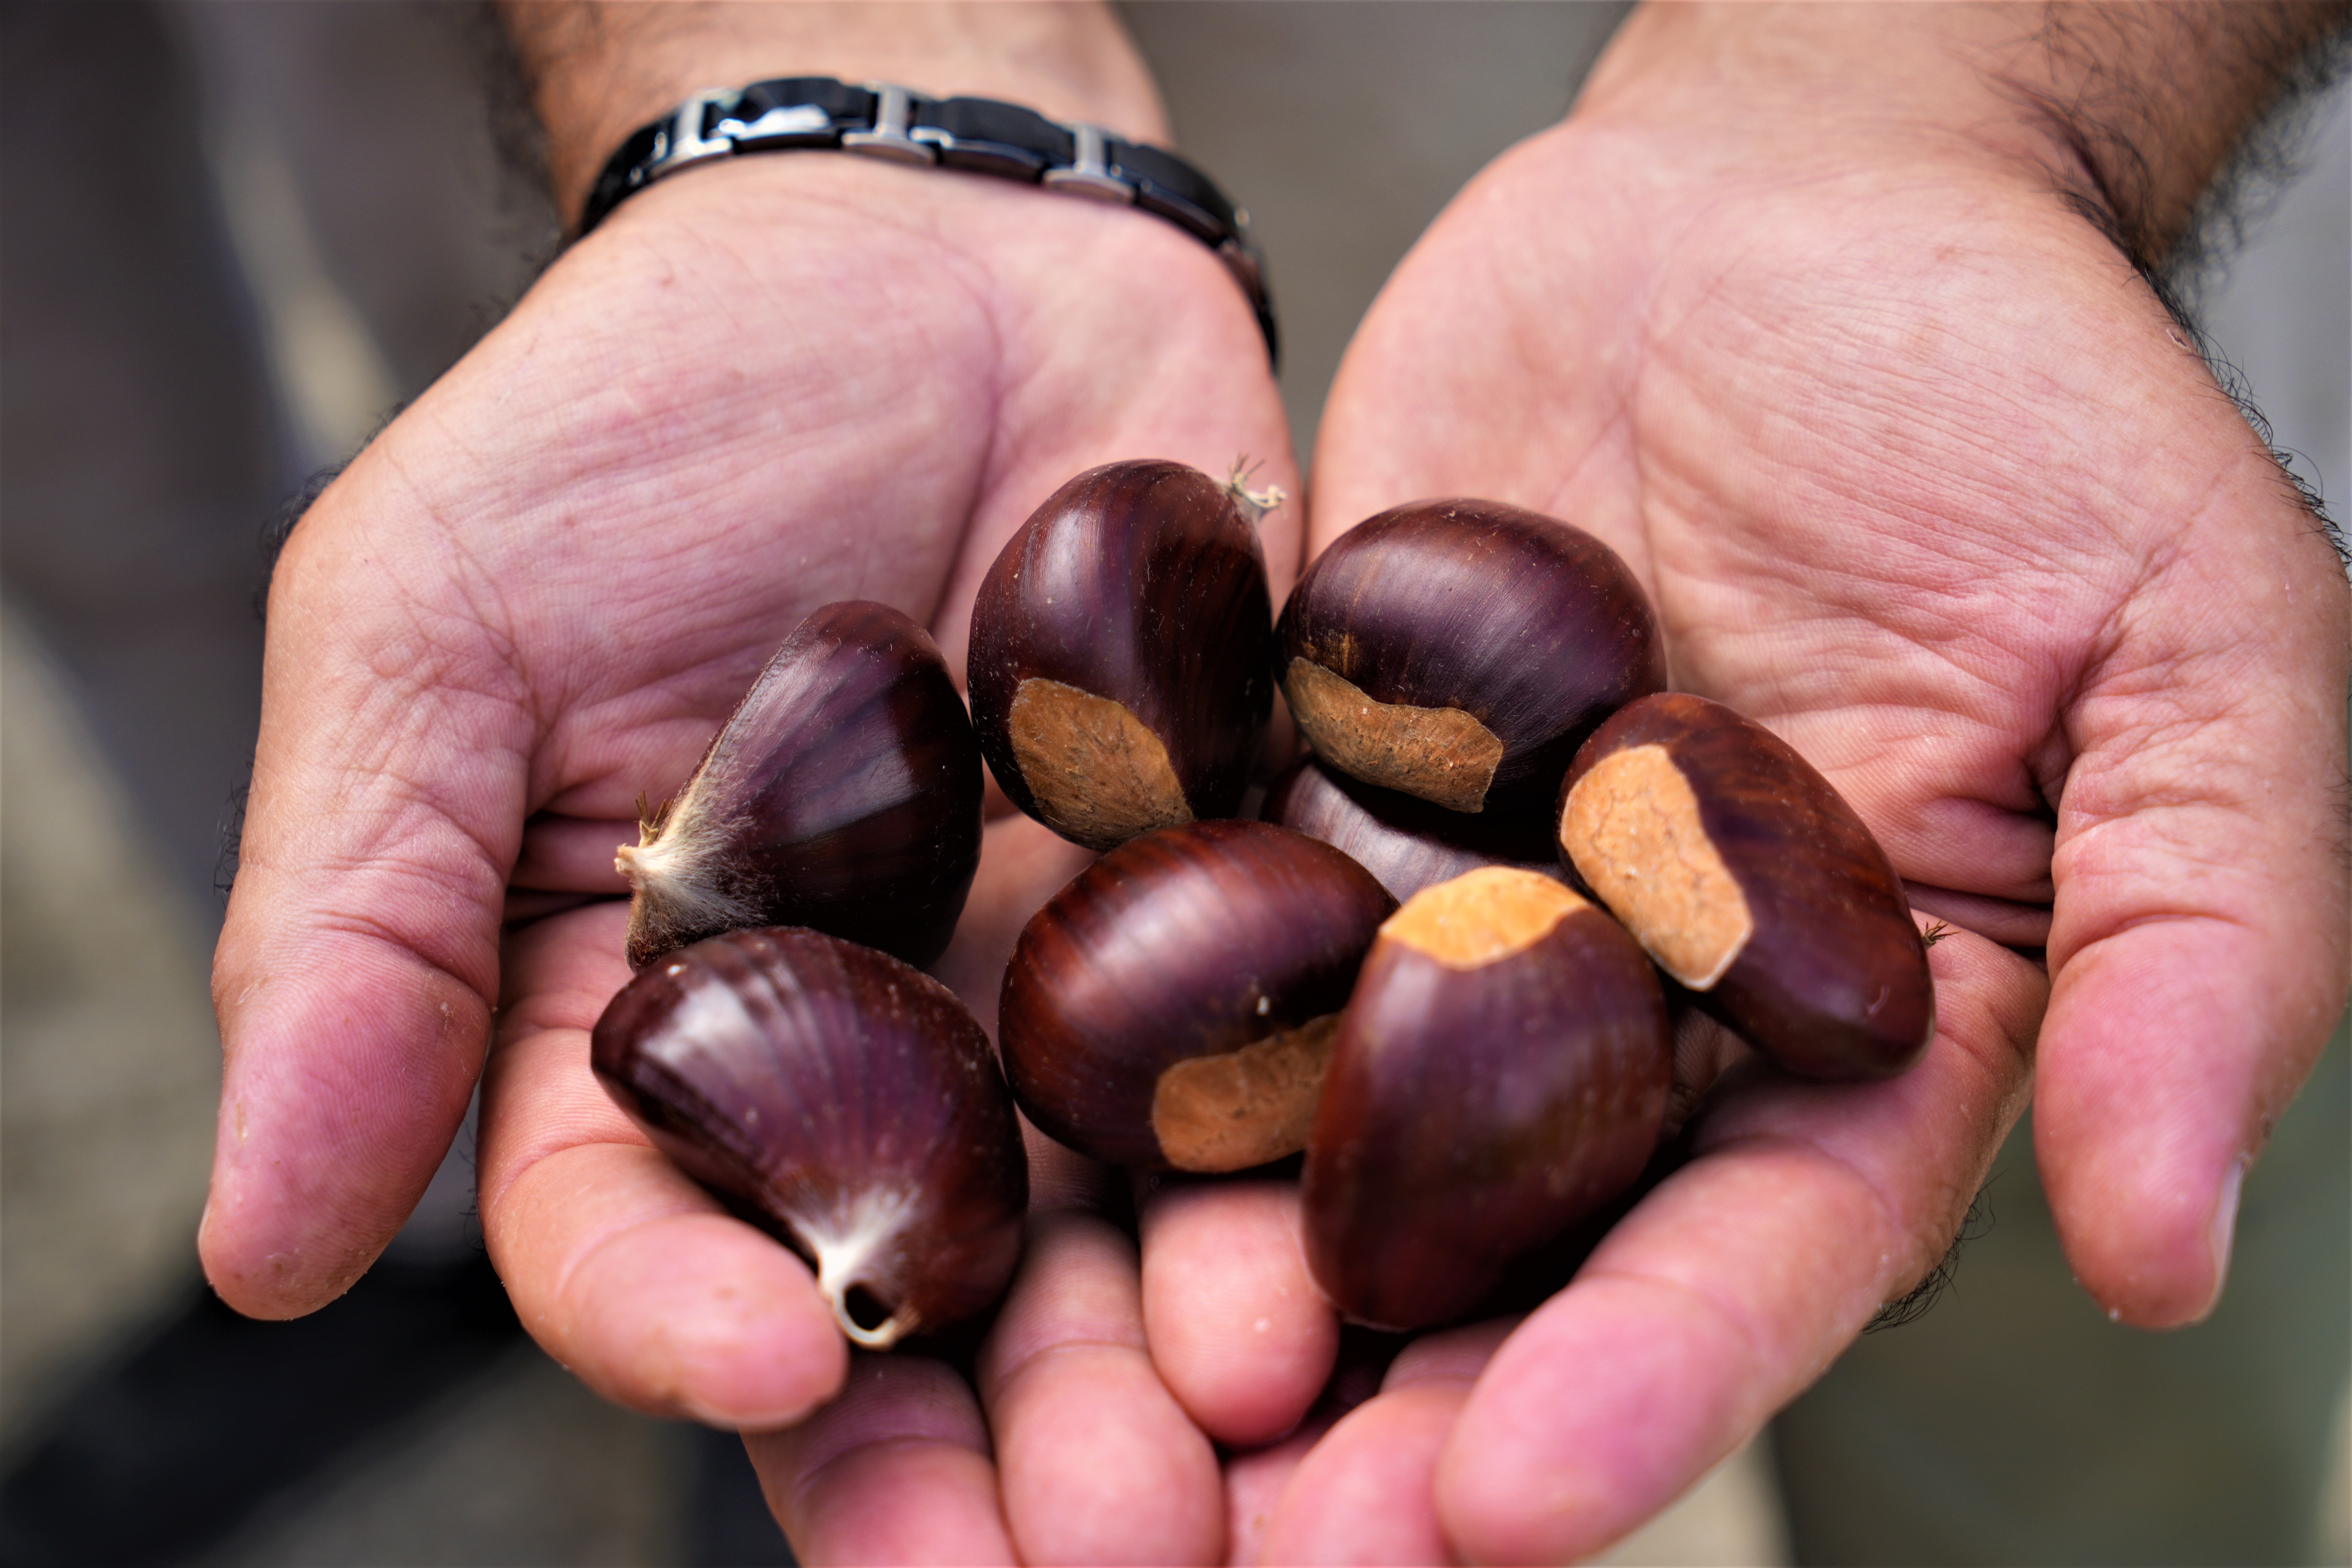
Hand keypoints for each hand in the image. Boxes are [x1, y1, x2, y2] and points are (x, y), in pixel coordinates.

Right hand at [202, 33, 1303, 1556]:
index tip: (780, 1354)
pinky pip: (1306, 1049)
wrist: (920, 245)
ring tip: (1272, 1441)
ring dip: (1199, 1357)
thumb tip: (249, 1242)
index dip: (693, 1320)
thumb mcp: (433, 636)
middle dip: (1002, 1444)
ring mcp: (1077, 990)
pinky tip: (1401, 1253)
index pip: (652, 1238)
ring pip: (1131, 1233)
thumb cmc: (637, 420)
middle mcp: (879, 1055)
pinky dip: (1350, 1154)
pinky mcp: (1250, 892)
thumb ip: (366, 932)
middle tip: (1108, 1544)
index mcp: (662, 1032)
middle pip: (924, 1302)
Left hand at [1234, 4, 2348, 1558]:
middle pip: (1510, 1254)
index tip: (1508, 1500)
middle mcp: (1633, 1008)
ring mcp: (1448, 902)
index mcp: (1846, 1032)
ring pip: (1319, 1138)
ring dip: (1209, 1289)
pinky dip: (1106, 1037)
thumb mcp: (2195, 654)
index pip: (1752, 1254)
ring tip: (1094, 1432)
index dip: (1646, 1383)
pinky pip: (1196, 923)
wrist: (1791, 214)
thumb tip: (2174, 1255)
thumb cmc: (2031, 407)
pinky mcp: (1307, 784)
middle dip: (1388, 1412)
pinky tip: (1003, 1157)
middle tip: (1251, 1557)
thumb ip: (2205, 950)